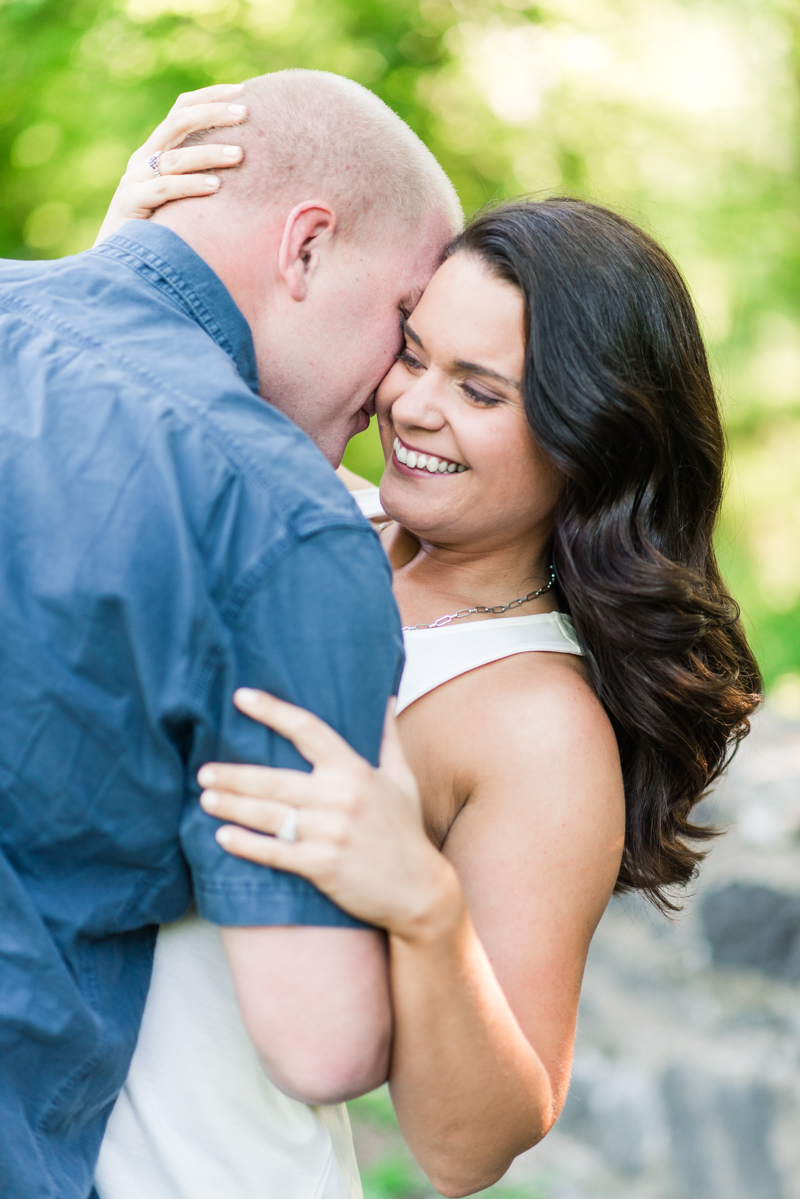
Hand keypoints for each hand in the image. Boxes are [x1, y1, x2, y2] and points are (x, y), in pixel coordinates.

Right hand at [94, 84, 247, 244]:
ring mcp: (134, 181)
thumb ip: (202, 178)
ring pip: (174, 158)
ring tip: (240, 156)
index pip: (181, 111)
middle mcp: (143, 160)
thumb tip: (247, 166)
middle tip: (245, 112)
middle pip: (177, 123)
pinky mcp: (131, 205)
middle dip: (212, 113)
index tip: (243, 91)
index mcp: (155, 152)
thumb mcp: (182, 198)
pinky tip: (216, 188)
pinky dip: (191, 186)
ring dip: (209, 155)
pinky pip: (164, 189)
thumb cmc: (160, 233)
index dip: (209, 97)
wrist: (119, 265)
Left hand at [198, 690, 461, 940]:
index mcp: (355, 770)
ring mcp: (330, 832)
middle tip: (204, 772)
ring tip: (206, 798)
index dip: (272, 710)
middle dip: (233, 775)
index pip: (307, 729)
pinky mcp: (322, 865)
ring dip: (231, 806)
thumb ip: (387, 737)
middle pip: (273, 779)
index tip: (242, 697)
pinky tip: (224, 837)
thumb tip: (384, 697)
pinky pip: (274, 852)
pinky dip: (245, 844)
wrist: (419, 891)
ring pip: (267, 815)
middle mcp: (340, 797)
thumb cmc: (406, 832)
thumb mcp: (403, 779)